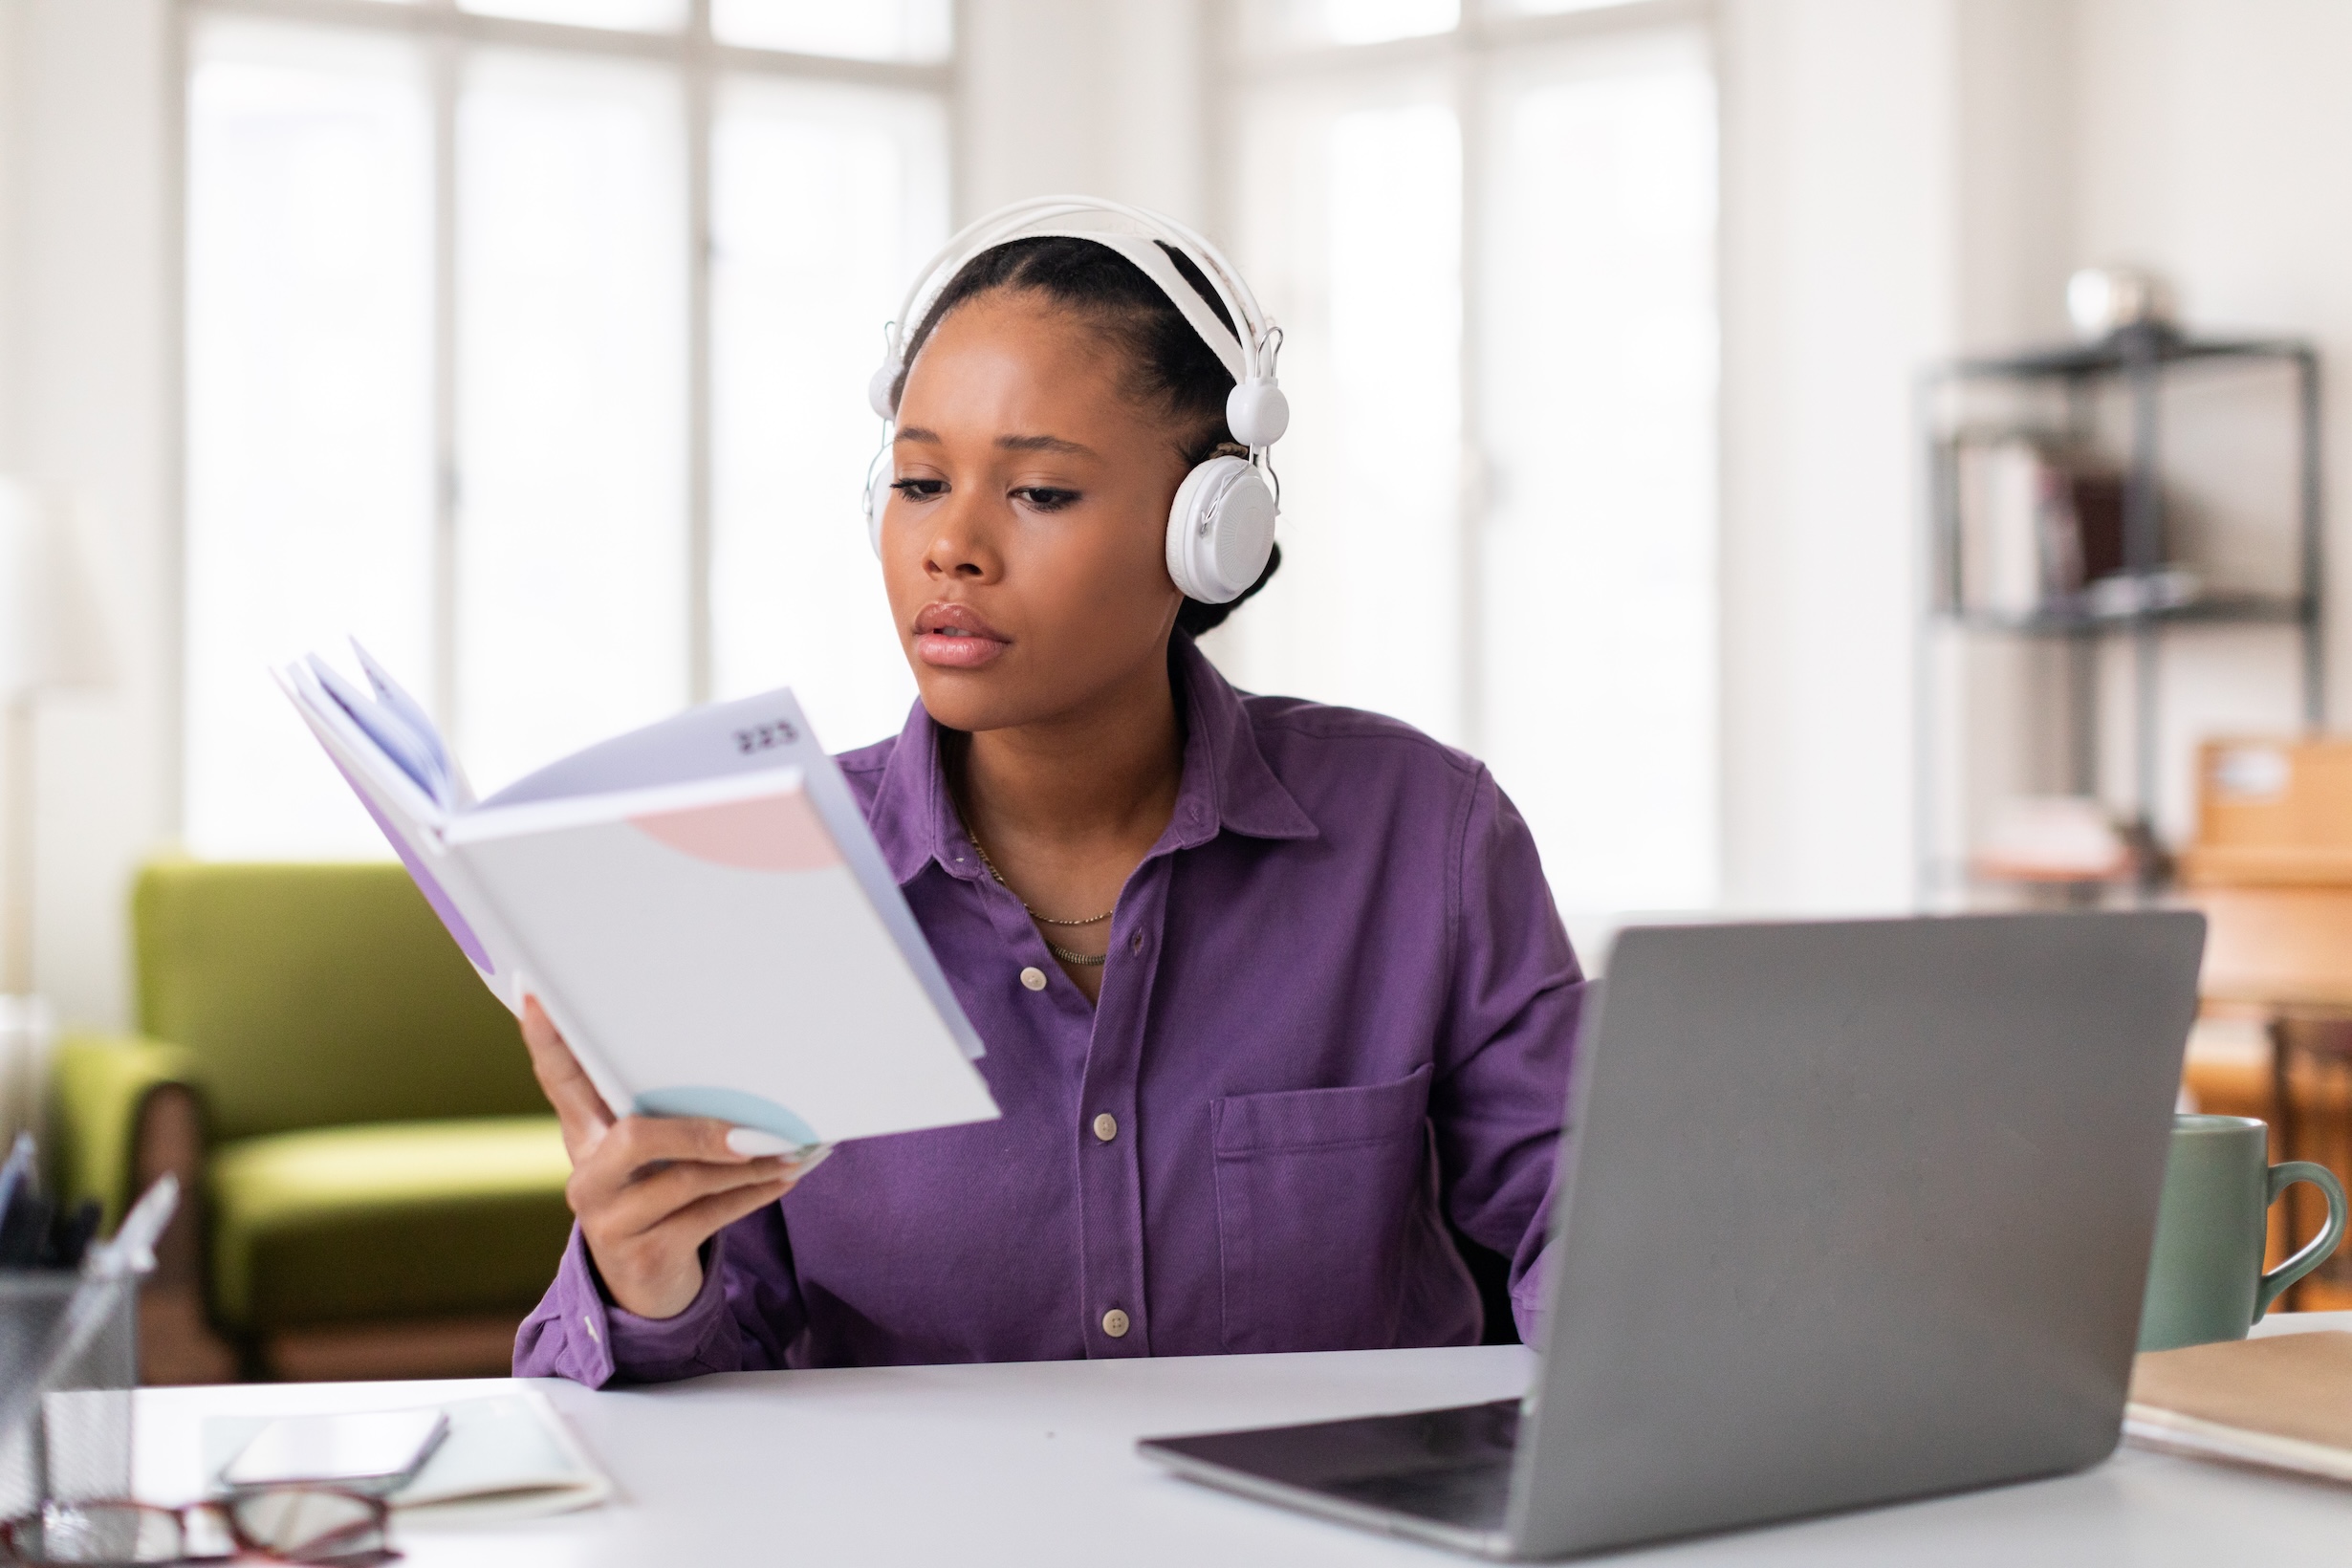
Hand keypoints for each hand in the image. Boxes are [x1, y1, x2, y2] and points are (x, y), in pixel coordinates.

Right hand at [520, 996, 808, 1319]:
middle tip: (753, 1128)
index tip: (534, 992)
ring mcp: (610, 1220)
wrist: (647, 1287)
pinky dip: (751, 1195)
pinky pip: (706, 1217)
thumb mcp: (649, 1154)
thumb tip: (733, 1062)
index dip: (548, 1040)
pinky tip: (783, 1179)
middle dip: (697, 1131)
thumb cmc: (656, 1198)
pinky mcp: (642, 1255)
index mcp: (585, 1135)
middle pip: (634, 1137)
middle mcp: (588, 1176)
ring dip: (746, 1165)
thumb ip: (666, 1111)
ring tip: (788, 1151)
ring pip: (683, 1181)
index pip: (560, 1079)